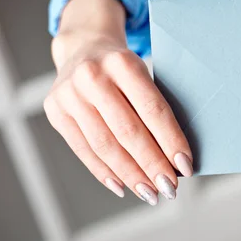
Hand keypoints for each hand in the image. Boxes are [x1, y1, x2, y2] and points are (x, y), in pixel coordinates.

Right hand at [44, 0, 192, 204]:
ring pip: (105, 145)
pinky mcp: (55, 111)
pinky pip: (83, 149)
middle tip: (170, 188)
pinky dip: (105, 172)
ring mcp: (69, 94)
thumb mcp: (143, 73)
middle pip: (128, 131)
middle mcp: (92, 76)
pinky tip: (123, 186)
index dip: (171, 141)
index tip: (185, 166)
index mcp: (123, 63)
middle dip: (152, 165)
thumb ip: (155, 107)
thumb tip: (177, 157)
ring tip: (150, 193)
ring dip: (131, 175)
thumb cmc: (124, 69)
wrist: (83, 48)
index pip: (152, 110)